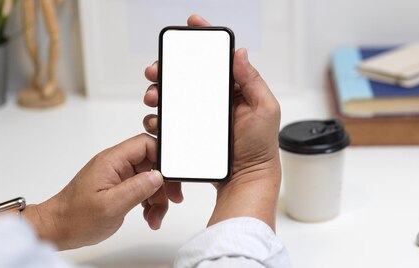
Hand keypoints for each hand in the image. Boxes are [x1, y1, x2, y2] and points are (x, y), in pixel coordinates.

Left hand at [22, 134, 164, 249]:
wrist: (57, 229)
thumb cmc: (75, 218)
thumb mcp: (110, 206)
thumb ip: (137, 188)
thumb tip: (159, 176)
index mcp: (112, 160)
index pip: (146, 144)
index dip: (163, 158)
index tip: (173, 177)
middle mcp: (116, 164)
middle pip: (152, 164)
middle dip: (165, 184)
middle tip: (172, 200)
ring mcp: (118, 176)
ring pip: (150, 179)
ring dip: (158, 199)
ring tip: (154, 218)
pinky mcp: (119, 187)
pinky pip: (143, 189)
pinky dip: (150, 203)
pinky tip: (149, 217)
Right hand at [143, 15, 281, 229]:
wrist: (247, 178)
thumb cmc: (261, 147)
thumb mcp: (265, 109)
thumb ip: (253, 81)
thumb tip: (240, 53)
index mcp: (234, 88)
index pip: (218, 57)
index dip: (204, 37)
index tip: (192, 23)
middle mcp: (216, 98)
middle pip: (187, 74)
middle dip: (168, 67)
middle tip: (156, 71)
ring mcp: (202, 115)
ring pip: (173, 96)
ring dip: (158, 91)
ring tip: (153, 96)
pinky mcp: (191, 132)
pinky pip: (170, 120)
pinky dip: (159, 117)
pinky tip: (156, 120)